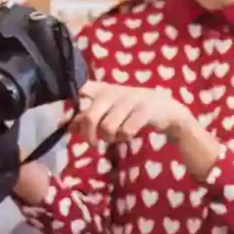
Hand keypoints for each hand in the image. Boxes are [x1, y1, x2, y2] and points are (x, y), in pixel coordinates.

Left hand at [69, 81, 194, 149]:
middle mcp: (114, 92)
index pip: (81, 91)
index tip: (69, 122)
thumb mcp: (110, 110)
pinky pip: (126, 130)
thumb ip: (88, 116)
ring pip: (107, 127)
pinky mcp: (144, 111)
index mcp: (103, 90)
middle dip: (89, 135)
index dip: (73, 108)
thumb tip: (64, 125)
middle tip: (94, 143)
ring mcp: (130, 100)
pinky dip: (125, 137)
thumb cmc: (134, 111)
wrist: (169, 112)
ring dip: (110, 138)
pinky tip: (129, 135)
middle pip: (89, 117)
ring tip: (116, 137)